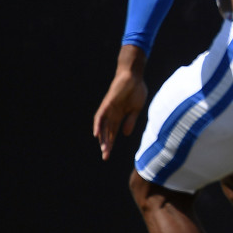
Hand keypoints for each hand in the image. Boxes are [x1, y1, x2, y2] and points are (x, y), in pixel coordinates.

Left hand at [92, 45, 147, 160]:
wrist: (134, 76)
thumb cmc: (136, 90)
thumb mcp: (136, 109)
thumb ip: (130, 121)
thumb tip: (125, 134)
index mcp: (119, 116)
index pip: (113, 132)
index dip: (110, 143)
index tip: (108, 155)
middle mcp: (112, 114)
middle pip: (107, 132)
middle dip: (106, 144)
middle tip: (105, 156)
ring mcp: (109, 109)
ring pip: (103, 126)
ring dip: (103, 138)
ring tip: (104, 149)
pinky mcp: (108, 103)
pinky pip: (100, 115)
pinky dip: (98, 124)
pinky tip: (96, 134)